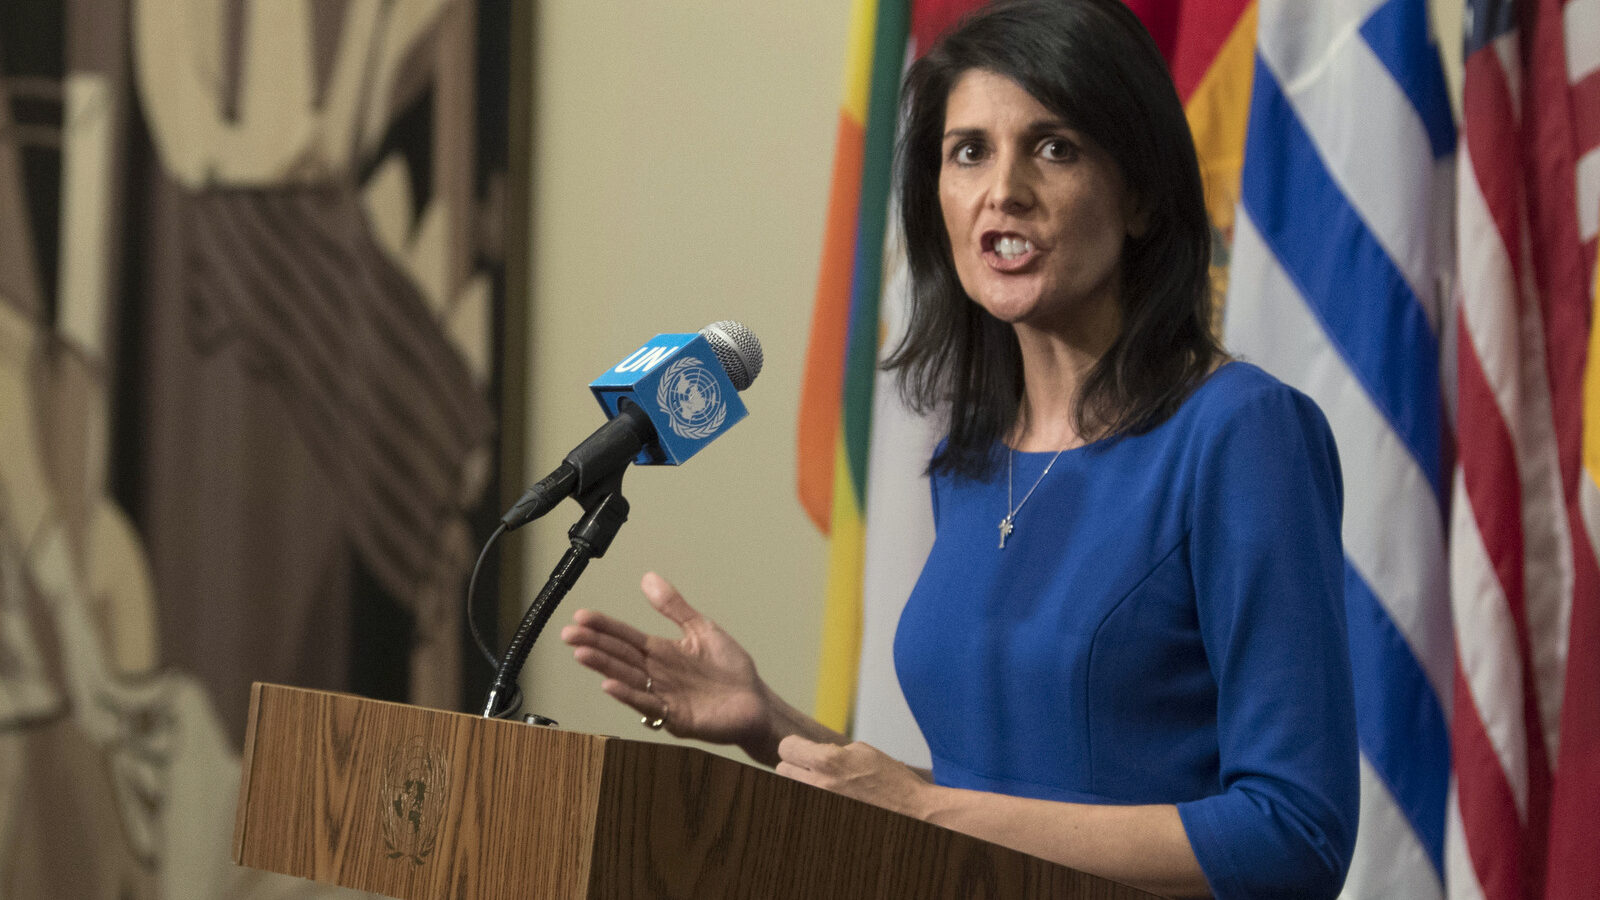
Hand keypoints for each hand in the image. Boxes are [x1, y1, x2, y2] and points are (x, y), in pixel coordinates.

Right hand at [560, 572, 770, 749]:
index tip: (580, 616)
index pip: (626, 636)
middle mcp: (657, 674)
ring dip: (605, 667)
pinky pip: (649, 705)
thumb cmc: (730, 669)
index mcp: (661, 652)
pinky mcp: (675, 718)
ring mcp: (663, 696)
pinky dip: (629, 695)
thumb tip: (648, 578)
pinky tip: (610, 684)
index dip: (604, 626)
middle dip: (594, 644)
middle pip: (620, 656)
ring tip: (582, 654)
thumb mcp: (701, 629)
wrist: (756, 702)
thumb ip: (674, 607)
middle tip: (568, 634)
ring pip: (628, 678)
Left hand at [775, 736, 932, 819]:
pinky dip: (815, 799)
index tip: (802, 748)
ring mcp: (821, 805)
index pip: (787, 748)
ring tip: (824, 784)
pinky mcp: (825, 820)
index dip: (795, 746)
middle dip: (796, 765)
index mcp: (828, 760)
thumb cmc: (891, 779)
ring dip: (803, 784)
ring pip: (791, 788)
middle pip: (782, 769)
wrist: (911, 811)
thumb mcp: (862, 751)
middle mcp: (820, 784)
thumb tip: (813, 753)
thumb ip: (832, 750)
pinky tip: (833, 798)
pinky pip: (807, 805)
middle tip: (813, 767)